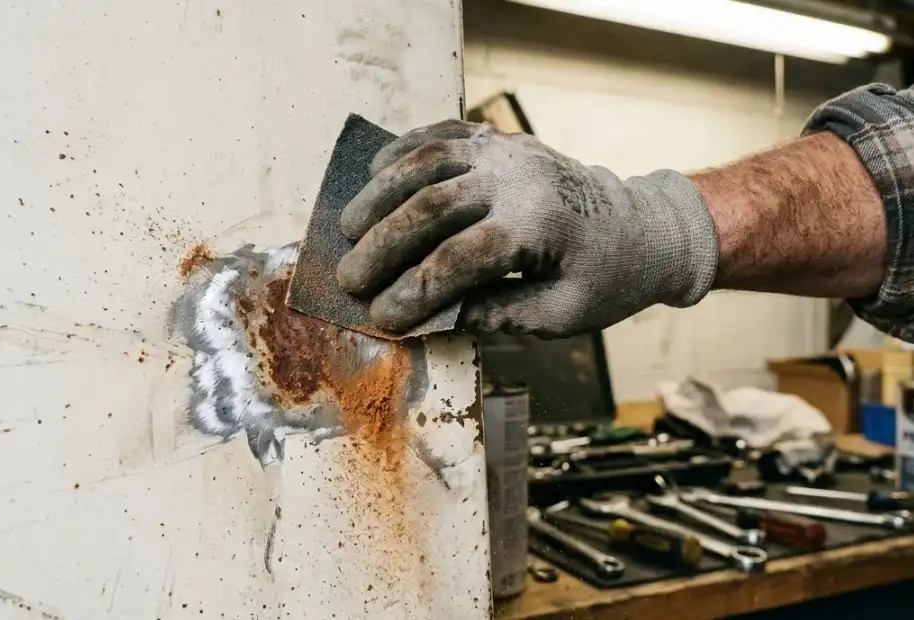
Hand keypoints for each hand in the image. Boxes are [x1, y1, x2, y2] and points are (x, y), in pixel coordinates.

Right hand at [336, 120, 718, 338]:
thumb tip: (429, 319)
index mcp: (536, 228)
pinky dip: (402, 151)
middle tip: (350, 279)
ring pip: (424, 162)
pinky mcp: (501, 140)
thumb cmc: (606, 279)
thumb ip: (495, 316)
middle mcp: (517, 180)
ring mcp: (506, 152)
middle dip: (381, 247)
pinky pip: (441, 134)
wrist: (644, 228)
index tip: (381, 319)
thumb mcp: (561, 316)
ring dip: (378, 195)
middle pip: (428, 208)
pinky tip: (375, 174)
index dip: (411, 294)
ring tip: (347, 227)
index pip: (455, 262)